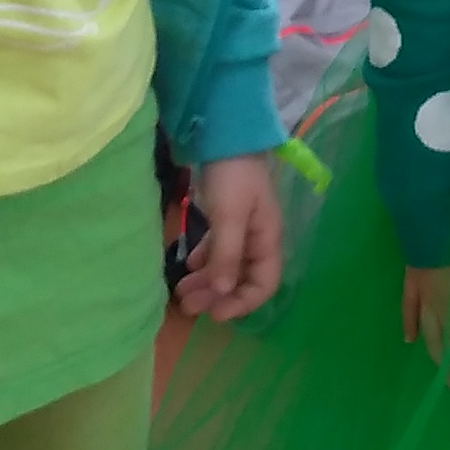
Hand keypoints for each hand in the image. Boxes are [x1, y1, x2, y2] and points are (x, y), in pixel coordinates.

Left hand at [175, 154, 284, 322]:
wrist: (226, 135)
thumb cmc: (233, 176)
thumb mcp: (229, 217)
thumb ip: (226, 255)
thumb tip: (221, 292)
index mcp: (267, 240)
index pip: (264, 284)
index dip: (242, 303)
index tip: (215, 314)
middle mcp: (258, 239)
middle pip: (242, 279)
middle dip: (217, 295)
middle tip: (188, 305)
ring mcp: (243, 228)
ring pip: (227, 266)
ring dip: (208, 281)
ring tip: (182, 291)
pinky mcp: (227, 218)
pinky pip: (219, 249)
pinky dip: (205, 261)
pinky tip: (190, 266)